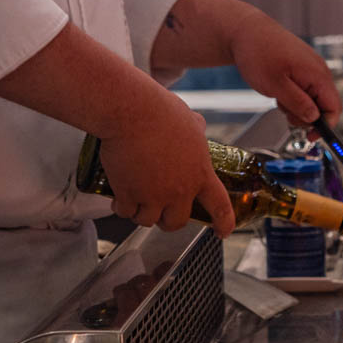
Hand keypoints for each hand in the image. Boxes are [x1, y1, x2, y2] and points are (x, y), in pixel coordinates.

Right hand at [99, 95, 234, 236]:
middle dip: (167, 220)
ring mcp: (153, 195)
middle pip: (176, 222)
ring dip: (140, 214)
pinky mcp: (129, 194)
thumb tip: (197, 126)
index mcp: (200, 173)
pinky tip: (118, 198)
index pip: (219, 206)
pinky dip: (120, 207)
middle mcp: (179, 190)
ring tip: (135, 201)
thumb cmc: (160, 111)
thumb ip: (196, 131)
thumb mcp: (190, 121)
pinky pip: (124, 212)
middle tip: (160, 212)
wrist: (132, 112)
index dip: (223, 222)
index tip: (222, 231)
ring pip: (147, 220)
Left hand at [229, 15, 340, 126]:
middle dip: (306, 116)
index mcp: (317, 75)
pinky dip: (293, 95)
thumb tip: (314, 119)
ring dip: (297, 106)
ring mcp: (310, 67)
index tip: (310, 138)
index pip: (333, 107)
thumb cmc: (258, 53)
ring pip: (312, 98)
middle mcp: (318, 70)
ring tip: (278, 97)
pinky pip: (304, 88)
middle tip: (286, 114)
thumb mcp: (276, 85)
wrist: (245, 30)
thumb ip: (298, 104)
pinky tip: (278, 89)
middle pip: (323, 105)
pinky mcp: (301, 67)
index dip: (325, 126)